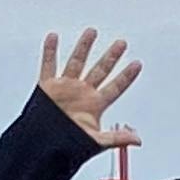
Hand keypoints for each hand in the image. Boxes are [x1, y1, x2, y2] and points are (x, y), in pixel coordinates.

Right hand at [36, 27, 142, 148]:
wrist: (42, 148)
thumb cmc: (67, 148)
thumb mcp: (95, 142)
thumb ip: (117, 138)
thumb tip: (137, 140)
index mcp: (94, 106)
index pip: (115, 87)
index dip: (126, 76)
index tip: (137, 64)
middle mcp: (81, 94)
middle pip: (100, 70)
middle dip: (111, 57)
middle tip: (122, 43)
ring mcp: (65, 89)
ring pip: (76, 63)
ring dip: (84, 47)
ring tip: (92, 32)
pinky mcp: (47, 88)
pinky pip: (48, 66)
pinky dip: (49, 51)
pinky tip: (53, 38)